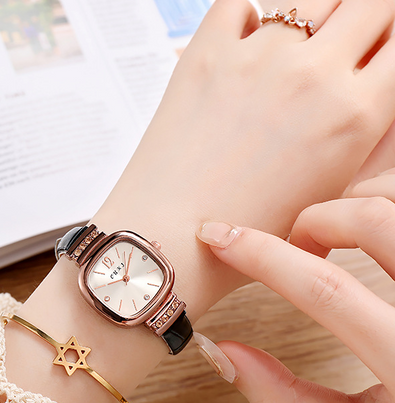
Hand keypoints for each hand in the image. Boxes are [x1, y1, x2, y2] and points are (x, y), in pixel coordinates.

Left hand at [93, 0, 394, 320]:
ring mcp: (256, 58)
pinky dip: (251, 14)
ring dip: (314, 17)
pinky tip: (249, 39)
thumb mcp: (328, 197)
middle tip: (344, 41)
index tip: (373, 56)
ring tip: (296, 49)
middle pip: (370, 3)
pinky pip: (240, 2)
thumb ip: (368, 140)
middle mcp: (312, 75)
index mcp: (354, 115)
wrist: (170, 238)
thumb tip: (374, 95)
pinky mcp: (206, 54)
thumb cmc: (244, 233)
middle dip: (365, 18)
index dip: (387, 46)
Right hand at [195, 167, 394, 402]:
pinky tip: (375, 226)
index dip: (261, 256)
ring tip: (339, 229)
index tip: (220, 237)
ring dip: (358, 202)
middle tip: (296, 240)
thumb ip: (290, 401)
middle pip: (372, 220)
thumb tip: (225, 355)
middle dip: (315, 219)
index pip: (325, 290)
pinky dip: (384, 202)